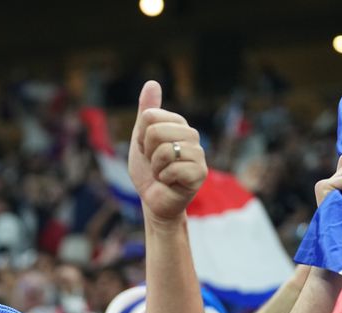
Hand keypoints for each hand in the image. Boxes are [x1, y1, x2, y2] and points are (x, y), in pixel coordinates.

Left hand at [128, 81, 207, 224]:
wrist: (154, 201)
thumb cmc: (148, 171)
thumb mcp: (141, 139)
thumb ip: (147, 112)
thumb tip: (152, 82)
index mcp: (178, 124)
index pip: (149, 117)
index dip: (141, 137)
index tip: (147, 150)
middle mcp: (192, 135)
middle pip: (155, 131)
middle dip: (148, 153)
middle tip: (156, 164)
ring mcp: (198, 154)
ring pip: (163, 151)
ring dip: (155, 168)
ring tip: (163, 174)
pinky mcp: (200, 173)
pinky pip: (172, 168)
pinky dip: (164, 179)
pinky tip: (170, 183)